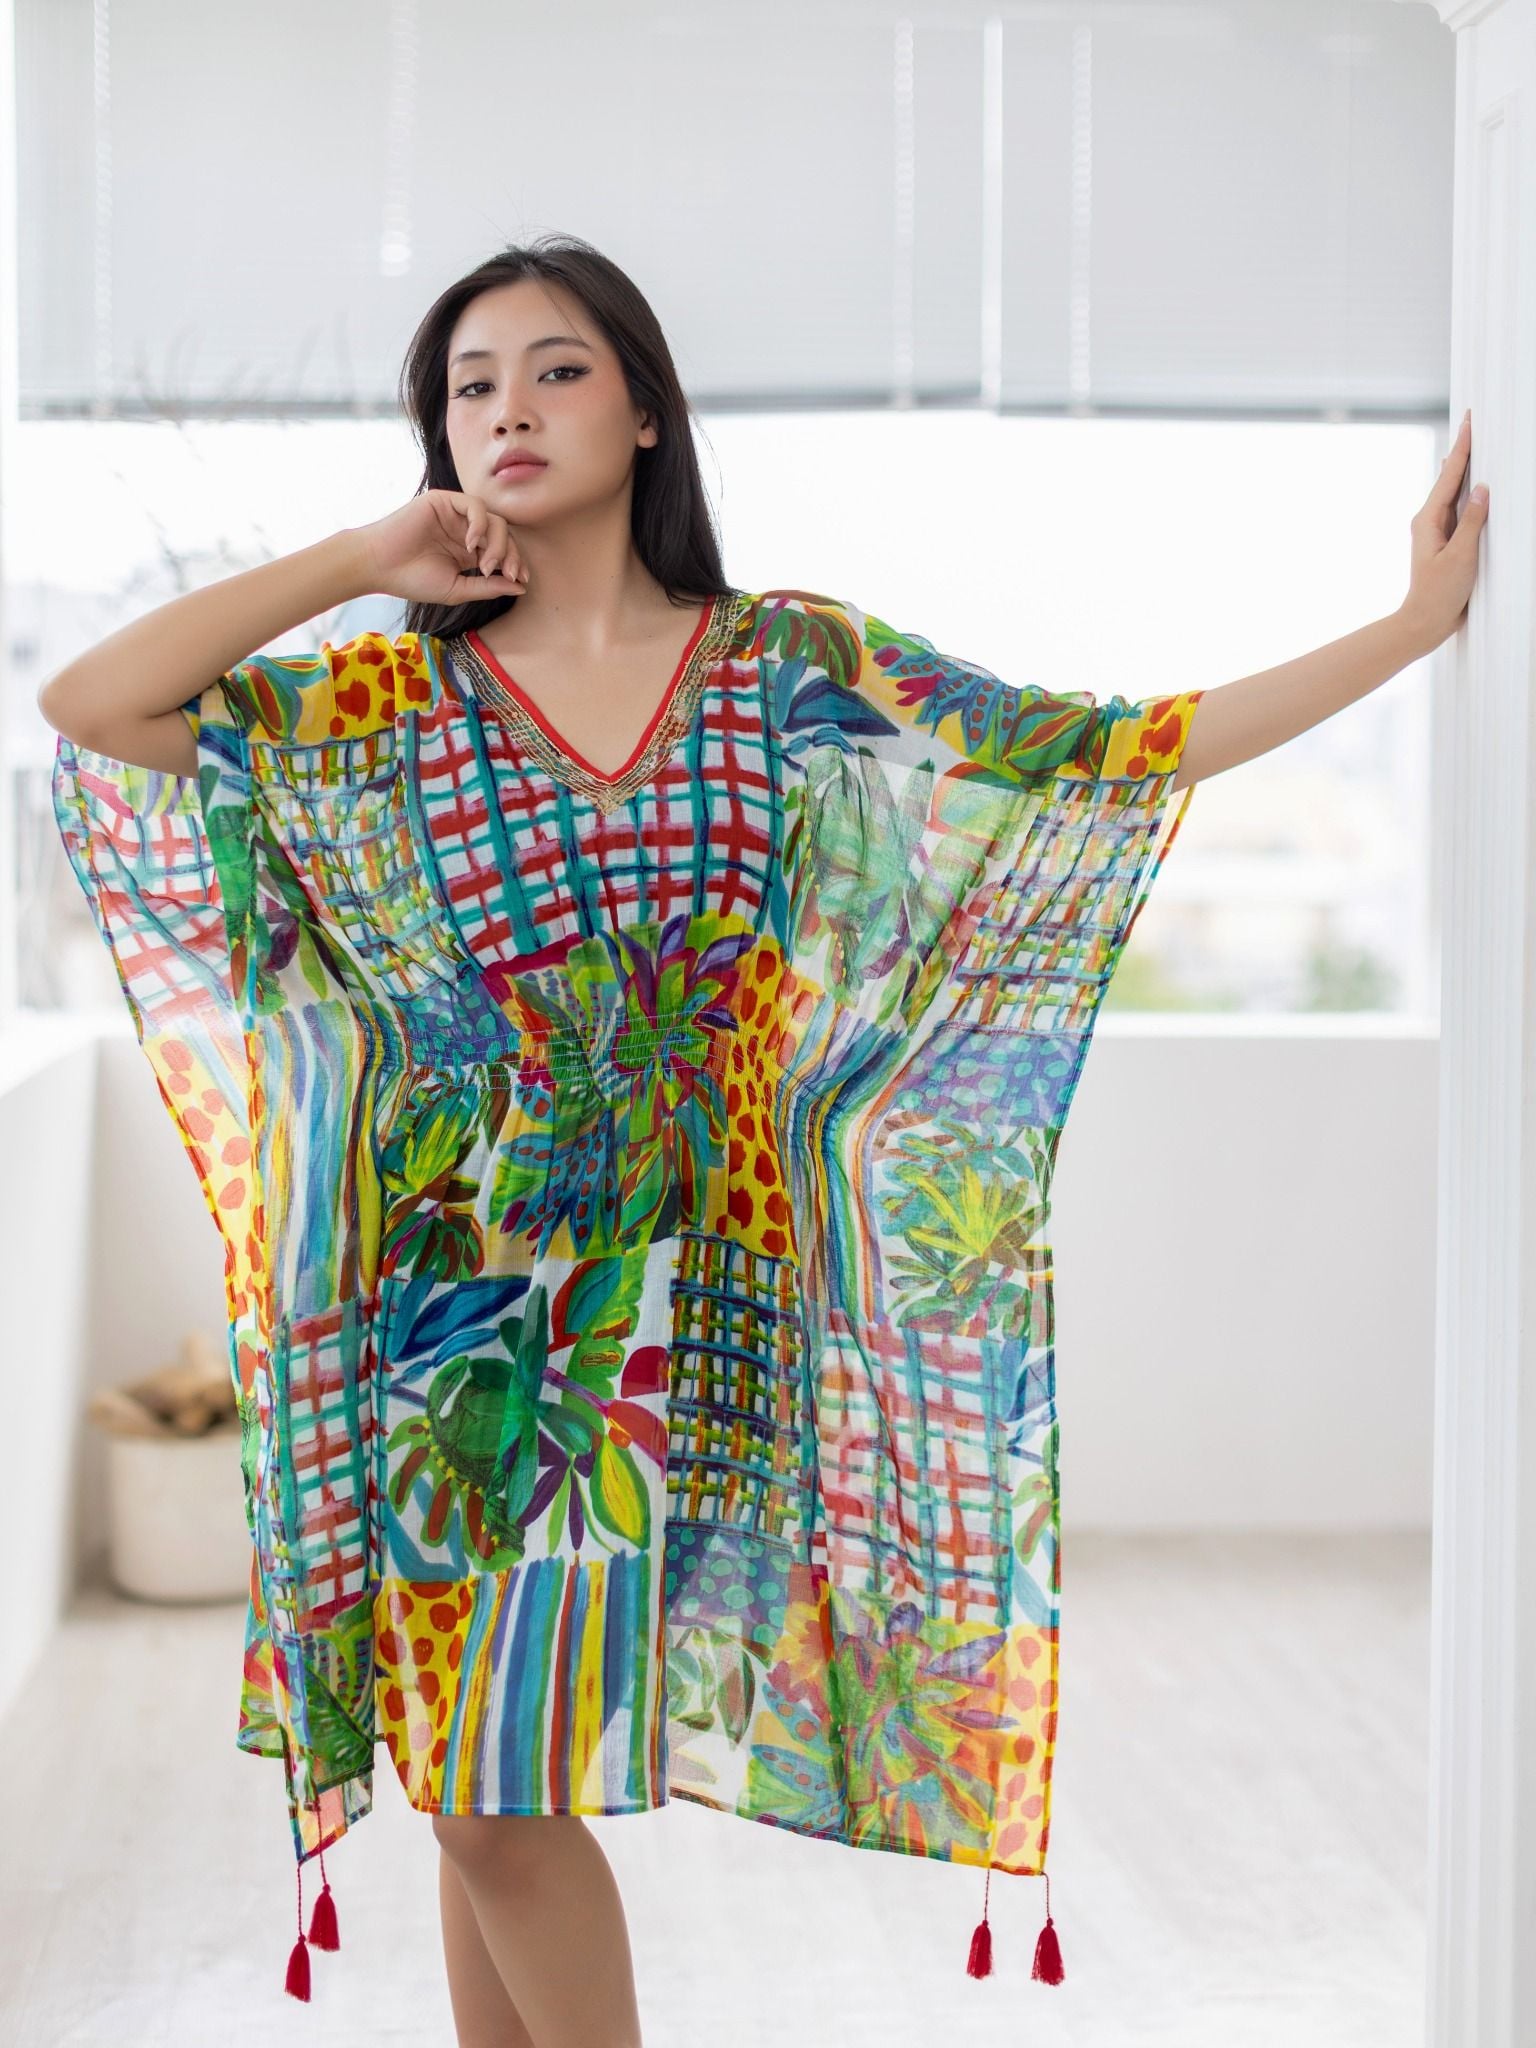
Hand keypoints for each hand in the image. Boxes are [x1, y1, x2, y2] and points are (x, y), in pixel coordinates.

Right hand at [353, 489, 529, 605]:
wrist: (379, 566)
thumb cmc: (413, 580)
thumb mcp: (458, 589)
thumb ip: (488, 587)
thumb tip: (521, 588)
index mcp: (469, 551)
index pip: (502, 551)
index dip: (515, 563)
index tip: (520, 580)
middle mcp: (465, 530)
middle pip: (503, 535)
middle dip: (511, 554)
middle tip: (507, 573)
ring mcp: (455, 515)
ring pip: (494, 520)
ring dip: (497, 543)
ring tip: (486, 563)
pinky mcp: (444, 501)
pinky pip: (474, 506)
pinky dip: (480, 524)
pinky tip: (472, 544)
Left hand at [1398, 411, 1488, 655]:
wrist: (1424, 623)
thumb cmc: (1439, 593)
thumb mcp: (1460, 557)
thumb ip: (1472, 521)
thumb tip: (1482, 489)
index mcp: (1429, 520)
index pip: (1450, 475)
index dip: (1462, 447)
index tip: (1470, 422)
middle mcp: (1430, 520)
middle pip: (1450, 478)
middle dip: (1463, 450)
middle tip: (1473, 422)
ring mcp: (1437, 531)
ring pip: (1454, 492)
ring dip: (1465, 468)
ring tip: (1471, 443)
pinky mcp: (1446, 542)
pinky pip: (1459, 508)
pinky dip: (1466, 491)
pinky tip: (1468, 484)